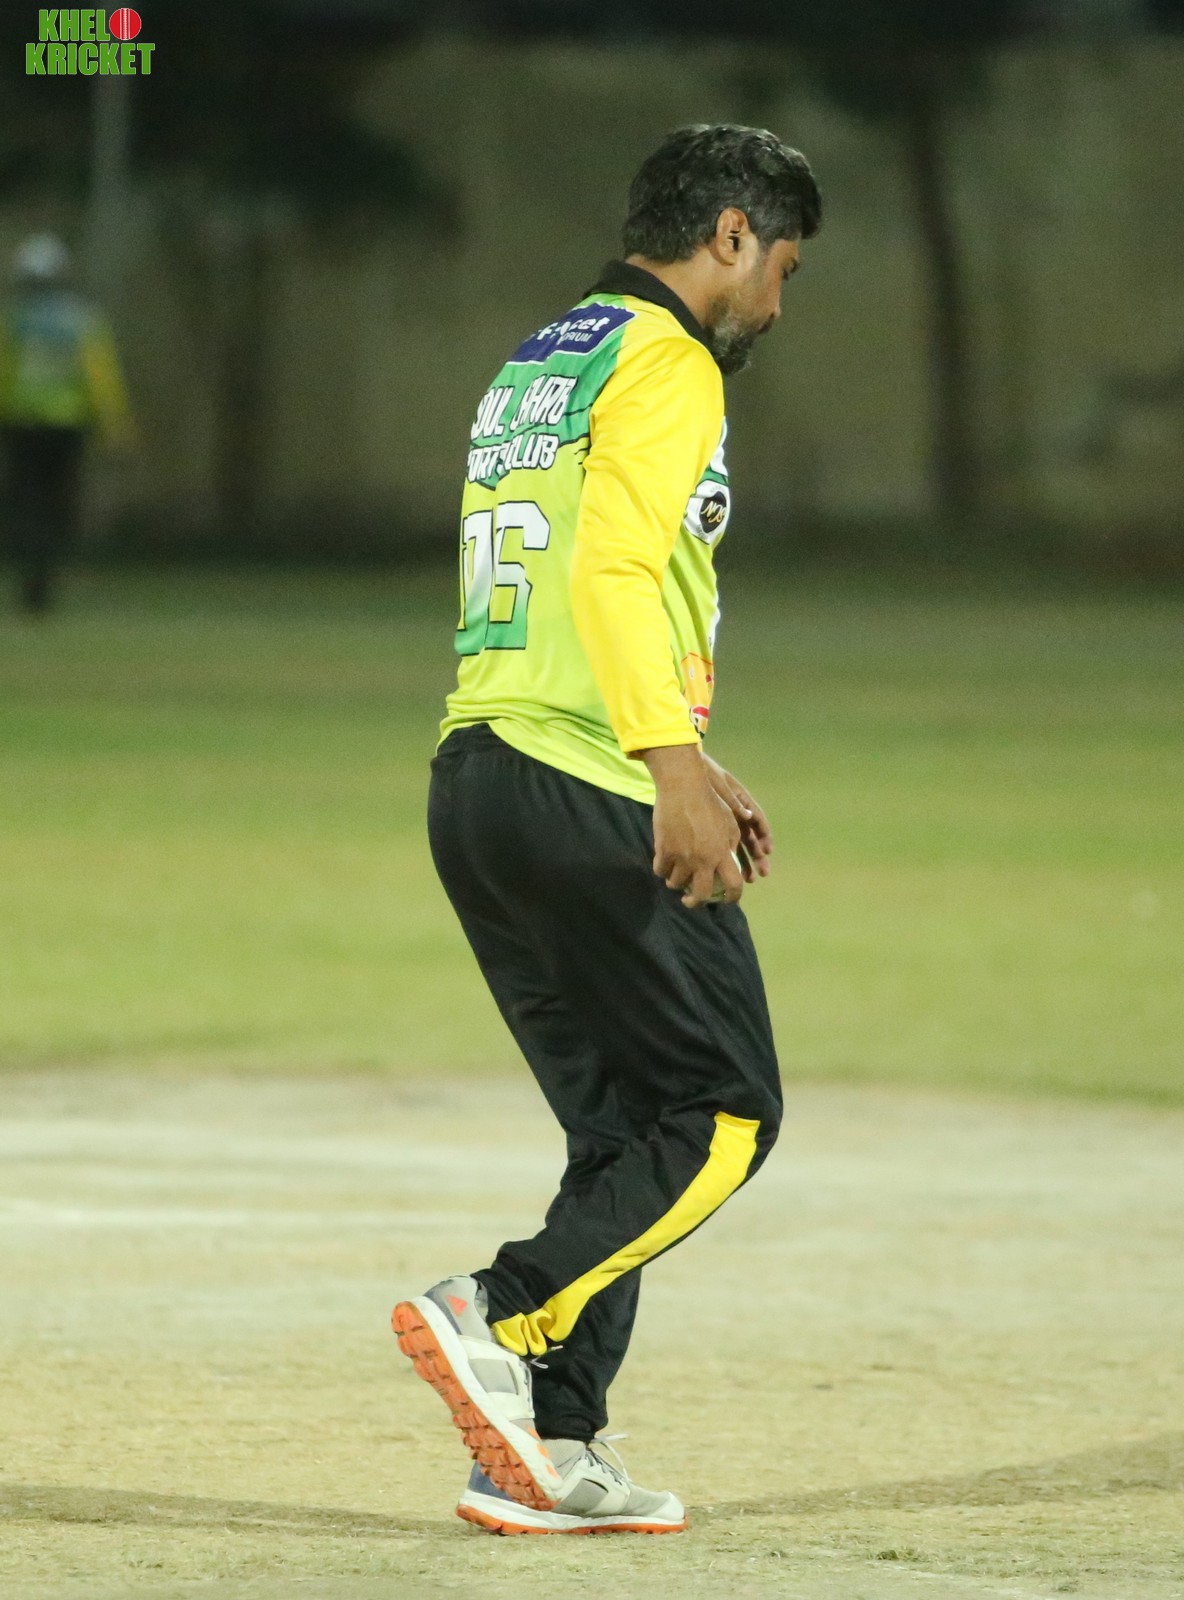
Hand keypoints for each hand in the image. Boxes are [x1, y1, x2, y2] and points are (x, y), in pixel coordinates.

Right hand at [642, 744, 742, 908]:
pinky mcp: (663, 850)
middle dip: (696, 902)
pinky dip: (663, 871)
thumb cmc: (709, 801)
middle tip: (692, 900)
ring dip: (677, 883)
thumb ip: (730, 844)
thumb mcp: (728, 822)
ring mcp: (681, 857)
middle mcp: (703, 860)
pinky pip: (660, 871)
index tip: (727, 900)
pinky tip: (665, 866)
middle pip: (700, 894)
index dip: (732, 897)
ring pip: (676, 884)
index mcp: (722, 854)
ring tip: (677, 878)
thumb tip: (731, 861)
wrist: (683, 787)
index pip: (733, 886)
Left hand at [702, 753, 772, 882]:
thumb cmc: (703, 776)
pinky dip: (728, 858)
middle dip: (758, 856)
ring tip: (750, 878)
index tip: (768, 850)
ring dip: (745, 861)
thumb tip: (749, 815)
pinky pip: (724, 845)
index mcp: (741, 801)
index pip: (758, 821)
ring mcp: (725, 820)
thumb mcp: (719, 786)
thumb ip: (733, 802)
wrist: (684, 772)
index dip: (764, 836)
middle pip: (751, 837)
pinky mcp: (714, 827)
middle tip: (762, 873)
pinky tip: (729, 872)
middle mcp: (737, 813)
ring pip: (739, 845)